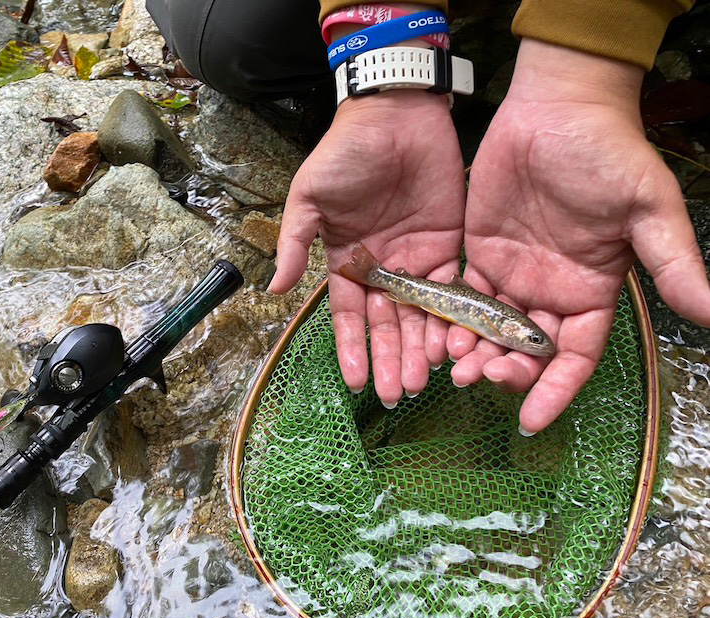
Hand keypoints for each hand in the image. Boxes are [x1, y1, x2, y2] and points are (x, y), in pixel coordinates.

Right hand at [269, 90, 465, 405]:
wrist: (396, 114)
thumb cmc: (345, 153)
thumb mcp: (309, 197)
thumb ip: (294, 244)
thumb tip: (273, 289)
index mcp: (347, 260)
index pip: (349, 315)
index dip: (351, 349)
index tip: (353, 382)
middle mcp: (382, 267)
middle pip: (388, 324)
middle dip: (391, 359)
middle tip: (397, 394)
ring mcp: (416, 259)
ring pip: (420, 315)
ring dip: (420, 348)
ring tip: (424, 380)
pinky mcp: (447, 246)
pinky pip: (452, 290)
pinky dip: (452, 318)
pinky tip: (452, 345)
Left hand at [450, 39, 709, 432]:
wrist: (558, 107)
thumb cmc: (609, 154)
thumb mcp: (647, 209)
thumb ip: (672, 263)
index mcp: (591, 292)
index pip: (574, 357)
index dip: (555, 390)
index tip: (532, 420)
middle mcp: (550, 292)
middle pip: (526, 350)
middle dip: (507, 371)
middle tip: (483, 378)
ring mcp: (513, 275)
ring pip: (490, 330)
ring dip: (474, 352)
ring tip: (456, 365)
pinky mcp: (479, 253)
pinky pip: (462, 297)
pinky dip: (452, 319)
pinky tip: (439, 333)